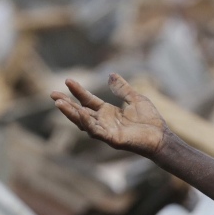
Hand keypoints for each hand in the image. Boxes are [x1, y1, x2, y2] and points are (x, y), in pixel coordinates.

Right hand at [50, 74, 168, 157]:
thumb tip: (111, 75)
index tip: (67, 80)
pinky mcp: (112, 139)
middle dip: (67, 104)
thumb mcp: (135, 99)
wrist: (161, 137)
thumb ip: (122, 88)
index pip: (88, 100)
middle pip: (80, 111)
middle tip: (52, 94)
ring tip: (59, 103)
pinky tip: (80, 112)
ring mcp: (106, 131)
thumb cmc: (150, 120)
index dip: (78, 91)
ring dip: (71, 113)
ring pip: (84, 122)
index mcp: (108, 112)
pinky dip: (87, 122)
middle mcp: (104, 122)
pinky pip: (96, 131)